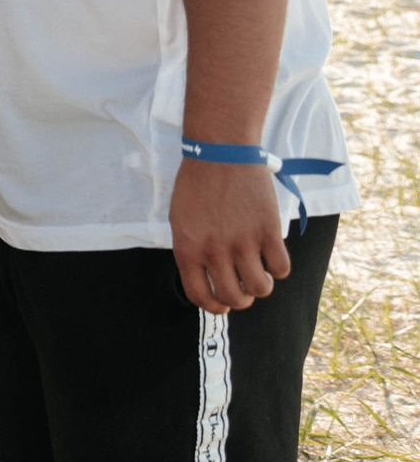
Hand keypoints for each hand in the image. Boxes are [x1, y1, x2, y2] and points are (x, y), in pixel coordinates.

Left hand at [168, 156, 289, 313]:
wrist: (220, 154)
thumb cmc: (197, 185)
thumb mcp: (180, 220)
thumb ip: (192, 250)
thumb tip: (207, 279)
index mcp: (187, 249)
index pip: (200, 296)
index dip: (214, 307)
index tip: (223, 304)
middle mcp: (214, 250)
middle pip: (234, 298)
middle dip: (241, 298)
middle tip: (244, 286)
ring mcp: (243, 242)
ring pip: (261, 289)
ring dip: (262, 286)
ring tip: (260, 271)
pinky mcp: (268, 231)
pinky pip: (282, 268)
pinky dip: (279, 268)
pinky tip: (272, 255)